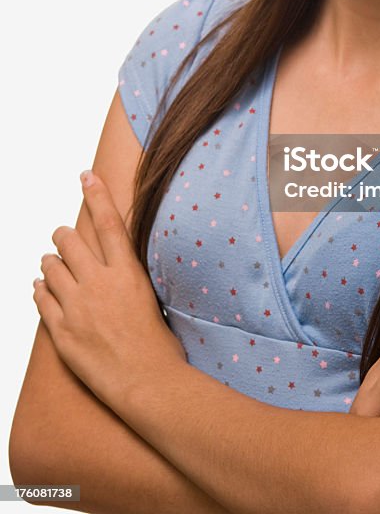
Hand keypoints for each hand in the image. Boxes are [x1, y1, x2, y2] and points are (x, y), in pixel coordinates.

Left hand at [32, 170, 186, 407]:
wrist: (147, 383)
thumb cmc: (159, 347)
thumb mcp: (152, 300)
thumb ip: (130, 279)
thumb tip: (120, 270)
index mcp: (127, 273)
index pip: (109, 223)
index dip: (97, 195)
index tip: (86, 177)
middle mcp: (100, 284)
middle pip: (71, 242)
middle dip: (62, 235)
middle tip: (61, 236)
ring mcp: (77, 307)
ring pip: (51, 267)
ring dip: (49, 261)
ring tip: (50, 263)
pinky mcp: (61, 331)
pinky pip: (40, 299)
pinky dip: (39, 289)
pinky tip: (41, 288)